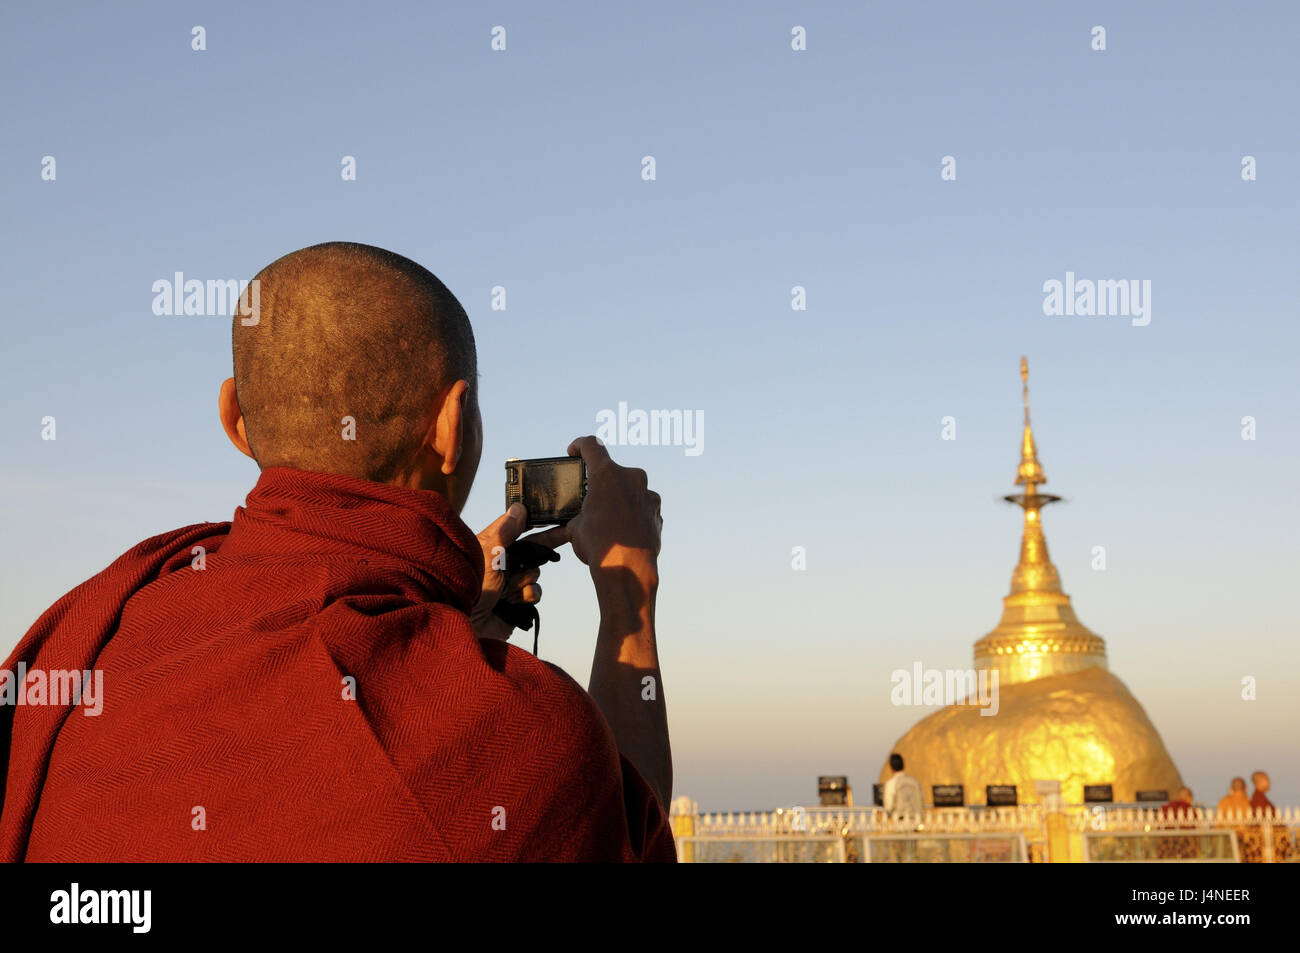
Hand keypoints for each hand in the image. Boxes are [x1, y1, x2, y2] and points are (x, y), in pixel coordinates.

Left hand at [470, 503, 543, 640]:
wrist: (465, 624)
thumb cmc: (469, 586)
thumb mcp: (488, 553)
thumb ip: (505, 531)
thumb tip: (520, 507)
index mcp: (492, 545)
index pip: (516, 527)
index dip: (534, 522)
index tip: (555, 517)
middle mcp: (501, 562)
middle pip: (531, 550)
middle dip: (537, 552)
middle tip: (560, 537)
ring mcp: (509, 582)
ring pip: (534, 573)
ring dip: (524, 581)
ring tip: (506, 590)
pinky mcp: (516, 602)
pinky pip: (534, 592)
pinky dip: (527, 596)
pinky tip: (513, 601)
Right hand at [528, 436, 661, 577]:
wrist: (629, 568)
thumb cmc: (599, 546)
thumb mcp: (573, 531)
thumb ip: (561, 524)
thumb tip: (540, 537)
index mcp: (606, 475)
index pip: (591, 445)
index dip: (579, 445)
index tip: (574, 451)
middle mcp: (631, 477)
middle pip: (612, 470)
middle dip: (601, 482)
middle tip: (590, 497)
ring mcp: (647, 493)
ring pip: (629, 488)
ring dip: (618, 497)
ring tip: (607, 518)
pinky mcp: (657, 509)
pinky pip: (641, 504)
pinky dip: (632, 512)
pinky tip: (623, 529)